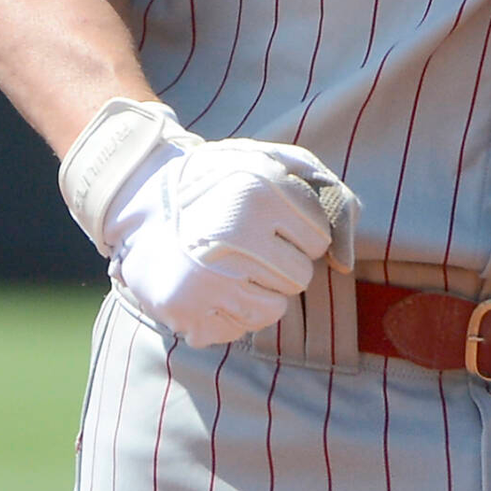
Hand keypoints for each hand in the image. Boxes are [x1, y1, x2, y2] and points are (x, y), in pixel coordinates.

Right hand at [59, 100, 360, 349]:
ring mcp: (208, 277)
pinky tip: (213, 284)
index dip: (300, 231)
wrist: (143, 202)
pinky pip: (240, 329)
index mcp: (259, 190)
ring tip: (233, 264)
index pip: (319, 239)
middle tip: (250, 244)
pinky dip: (232, 312)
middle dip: (283, 262)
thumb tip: (347, 253)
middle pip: (300, 277)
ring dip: (262, 290)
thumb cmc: (220, 182)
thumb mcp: (268, 161)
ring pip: (275, 308)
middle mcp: (233, 233)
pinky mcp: (186, 310)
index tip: (272, 220)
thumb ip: (320, 188)